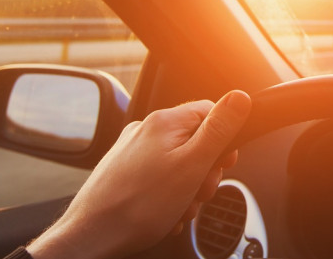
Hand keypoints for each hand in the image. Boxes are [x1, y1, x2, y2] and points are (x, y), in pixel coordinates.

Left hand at [27, 90, 251, 258]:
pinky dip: (168, 195)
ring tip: (178, 208)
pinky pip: (159, 177)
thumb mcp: (192, 165)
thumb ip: (218, 130)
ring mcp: (132, 151)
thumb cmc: (139, 205)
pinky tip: (165, 212)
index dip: (224, 140)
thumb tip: (240, 97)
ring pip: (177, 163)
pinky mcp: (123, 171)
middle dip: (204, 171)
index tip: (224, 164)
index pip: (210, 112)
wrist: (92, 235)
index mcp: (164, 122)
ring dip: (187, 188)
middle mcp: (145, 130)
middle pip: (195, 141)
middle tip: (198, 193)